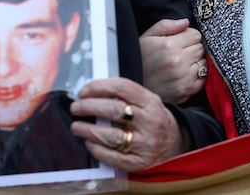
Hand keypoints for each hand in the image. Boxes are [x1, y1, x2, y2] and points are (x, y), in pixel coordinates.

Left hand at [70, 78, 185, 170]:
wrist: (173, 144)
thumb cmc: (152, 118)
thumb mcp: (147, 101)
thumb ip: (125, 96)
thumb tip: (91, 93)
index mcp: (150, 102)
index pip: (122, 88)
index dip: (99, 87)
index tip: (84, 91)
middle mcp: (149, 122)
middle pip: (114, 111)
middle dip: (89, 107)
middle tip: (76, 107)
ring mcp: (145, 144)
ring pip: (111, 136)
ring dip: (88, 130)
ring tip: (76, 126)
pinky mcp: (138, 162)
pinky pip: (113, 157)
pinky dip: (97, 150)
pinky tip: (89, 143)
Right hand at [139, 18, 205, 103]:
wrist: (132, 85)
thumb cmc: (140, 58)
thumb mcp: (148, 36)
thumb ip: (167, 25)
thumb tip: (186, 22)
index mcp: (169, 46)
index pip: (196, 35)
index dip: (189, 36)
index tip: (180, 41)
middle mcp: (178, 62)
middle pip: (201, 49)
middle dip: (192, 48)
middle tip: (179, 53)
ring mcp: (183, 79)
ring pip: (204, 64)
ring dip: (196, 63)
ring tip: (181, 64)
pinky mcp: (185, 92)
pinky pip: (203, 80)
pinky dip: (197, 77)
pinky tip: (184, 75)